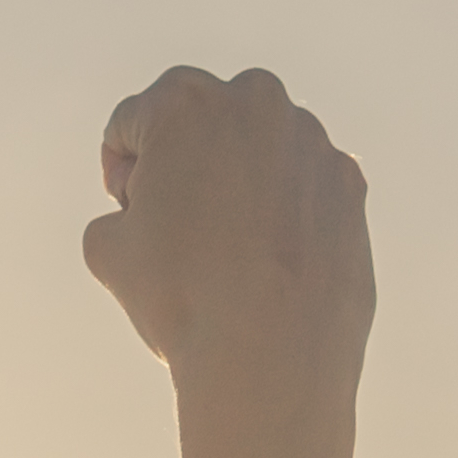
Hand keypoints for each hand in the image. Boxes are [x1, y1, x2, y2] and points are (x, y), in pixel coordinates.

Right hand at [85, 66, 372, 400]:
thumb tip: (139, 212)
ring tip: (230, 253)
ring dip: (241, 184)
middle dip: (185, 162)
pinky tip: (274, 262)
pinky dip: (288, 212)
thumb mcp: (107, 250)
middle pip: (201, 122)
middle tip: (179, 227)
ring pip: (258, 152)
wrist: (271, 358)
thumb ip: (118, 208)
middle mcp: (255, 100)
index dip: (120, 172)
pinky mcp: (350, 183)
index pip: (132, 124)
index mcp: (184, 100)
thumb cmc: (182, 299)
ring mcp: (312, 140)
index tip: (131, 213)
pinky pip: (304, 187)